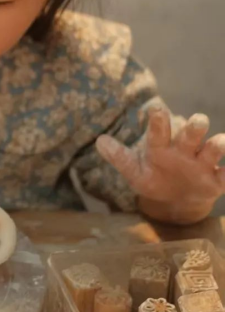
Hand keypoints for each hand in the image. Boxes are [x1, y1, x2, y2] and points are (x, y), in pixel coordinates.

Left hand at [96, 108, 224, 220]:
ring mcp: (203, 163)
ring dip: (218, 145)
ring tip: (219, 143)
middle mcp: (185, 149)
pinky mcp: (217, 180)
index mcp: (162, 146)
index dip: (158, 121)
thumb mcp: (134, 172)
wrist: (174, 201)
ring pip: (213, 149)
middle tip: (196, 121)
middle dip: (194, 127)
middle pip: (191, 133)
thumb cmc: (153, 178)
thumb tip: (99, 142)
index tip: (156, 110)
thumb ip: (119, 157)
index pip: (159, 131)